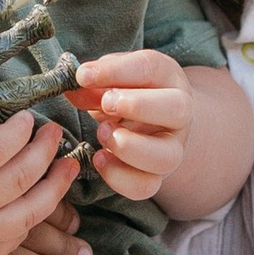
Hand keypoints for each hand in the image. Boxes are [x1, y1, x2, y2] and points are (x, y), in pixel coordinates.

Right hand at [0, 93, 85, 254]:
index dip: (16, 131)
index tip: (27, 115)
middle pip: (17, 178)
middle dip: (44, 151)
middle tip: (54, 131)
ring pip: (29, 213)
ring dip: (55, 186)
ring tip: (70, 164)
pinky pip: (17, 236)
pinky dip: (36, 214)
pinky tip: (44, 196)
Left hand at [71, 49, 193, 202]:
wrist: (152, 123)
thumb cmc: (127, 93)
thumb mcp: (112, 78)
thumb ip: (94, 82)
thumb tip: (75, 86)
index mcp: (168, 78)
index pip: (151, 68)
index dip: (116, 71)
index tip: (83, 76)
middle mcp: (179, 114)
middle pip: (177, 110)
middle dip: (137, 105)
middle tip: (106, 104)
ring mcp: (172, 148)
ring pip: (166, 157)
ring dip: (128, 147)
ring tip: (102, 134)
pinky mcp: (158, 176)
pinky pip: (146, 186)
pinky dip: (118, 177)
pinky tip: (99, 158)